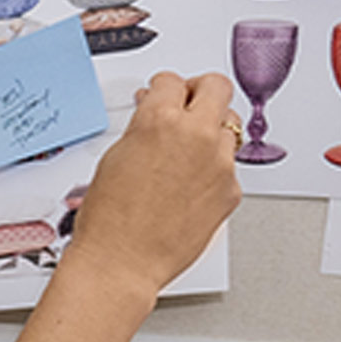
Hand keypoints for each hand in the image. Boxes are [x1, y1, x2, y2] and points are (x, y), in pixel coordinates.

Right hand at [68, 71, 241, 295]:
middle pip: (216, 86)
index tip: (161, 93)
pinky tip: (188, 181)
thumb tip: (155, 113)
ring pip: (229, 124)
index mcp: (160, 120)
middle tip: (186, 102)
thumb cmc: (109, 216)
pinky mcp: (231, 190)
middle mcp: (195, 136)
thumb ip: (143, 126)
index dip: (163, 87)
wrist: (122, 260)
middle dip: (198, 90)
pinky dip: (212, 166)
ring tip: (188, 146)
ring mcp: (218, 163)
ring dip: (210, 128)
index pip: (172, 80)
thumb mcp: (115, 154)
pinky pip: (228, 164)